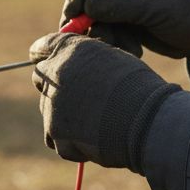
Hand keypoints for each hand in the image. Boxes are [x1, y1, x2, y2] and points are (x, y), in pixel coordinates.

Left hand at [30, 33, 178, 169]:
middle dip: (55, 86)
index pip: (42, 47)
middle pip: (41, 78)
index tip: (49, 62)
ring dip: (65, 117)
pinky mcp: (56, 133)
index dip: (45, 56)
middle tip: (78, 98)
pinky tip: (96, 139)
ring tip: (97, 123)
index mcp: (70, 49)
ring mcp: (52, 105)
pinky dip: (72, 142)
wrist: (148, 122)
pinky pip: (57, 139)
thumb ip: (86, 61)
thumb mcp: (113, 61)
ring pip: (49, 111)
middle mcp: (56, 73)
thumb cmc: (140, 89)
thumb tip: (74, 70)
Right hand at [61, 0, 189, 66]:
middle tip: (87, 38)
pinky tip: (135, 51)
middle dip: (91, 20)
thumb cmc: (186, 13)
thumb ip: (121, 3)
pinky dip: (116, 43)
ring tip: (129, 49)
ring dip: (107, 36)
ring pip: (98, 18)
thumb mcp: (155, 5)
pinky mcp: (125, 19)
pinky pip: (108, 30)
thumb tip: (87, 5)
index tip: (72, 14)